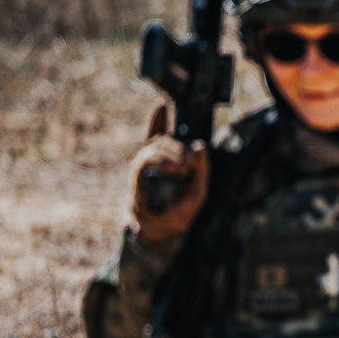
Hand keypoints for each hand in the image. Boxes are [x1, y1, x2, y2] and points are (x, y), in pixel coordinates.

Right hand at [130, 103, 208, 243]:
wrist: (166, 234)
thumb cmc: (181, 210)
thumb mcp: (199, 188)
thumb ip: (202, 167)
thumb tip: (200, 146)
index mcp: (164, 162)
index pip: (158, 135)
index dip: (158, 119)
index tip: (162, 103)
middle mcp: (149, 163)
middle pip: (159, 142)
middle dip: (176, 148)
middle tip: (190, 161)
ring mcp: (141, 171)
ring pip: (152, 151)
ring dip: (170, 155)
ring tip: (184, 167)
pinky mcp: (137, 183)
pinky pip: (143, 164)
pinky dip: (158, 161)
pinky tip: (173, 164)